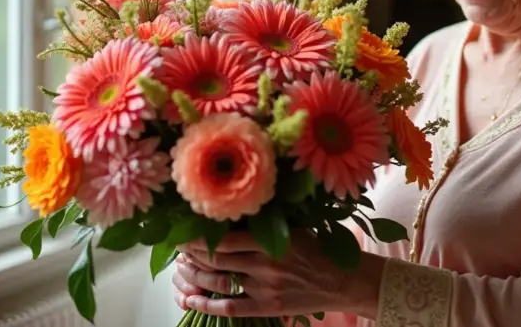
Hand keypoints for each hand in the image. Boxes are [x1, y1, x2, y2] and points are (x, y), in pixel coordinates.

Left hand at [173, 230, 385, 318]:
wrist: (342, 280)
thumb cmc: (318, 249)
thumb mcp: (296, 228)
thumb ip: (267, 224)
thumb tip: (232, 213)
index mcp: (272, 241)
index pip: (224, 239)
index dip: (198, 237)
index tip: (183, 232)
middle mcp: (265, 265)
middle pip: (216, 260)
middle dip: (191, 254)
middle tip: (177, 248)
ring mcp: (264, 288)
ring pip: (218, 282)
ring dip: (195, 276)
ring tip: (182, 269)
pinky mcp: (266, 307)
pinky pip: (228, 308)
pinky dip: (205, 303)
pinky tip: (189, 298)